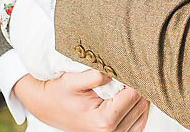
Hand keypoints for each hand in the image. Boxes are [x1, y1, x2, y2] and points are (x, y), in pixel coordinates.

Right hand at [14, 70, 149, 131]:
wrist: (47, 107)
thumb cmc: (59, 93)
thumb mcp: (73, 80)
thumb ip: (95, 75)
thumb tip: (116, 71)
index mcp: (104, 120)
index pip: (134, 94)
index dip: (135, 77)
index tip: (130, 66)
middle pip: (141, 104)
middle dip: (138, 86)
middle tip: (128, 71)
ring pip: (142, 113)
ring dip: (139, 98)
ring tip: (127, 84)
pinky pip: (138, 124)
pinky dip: (137, 109)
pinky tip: (129, 97)